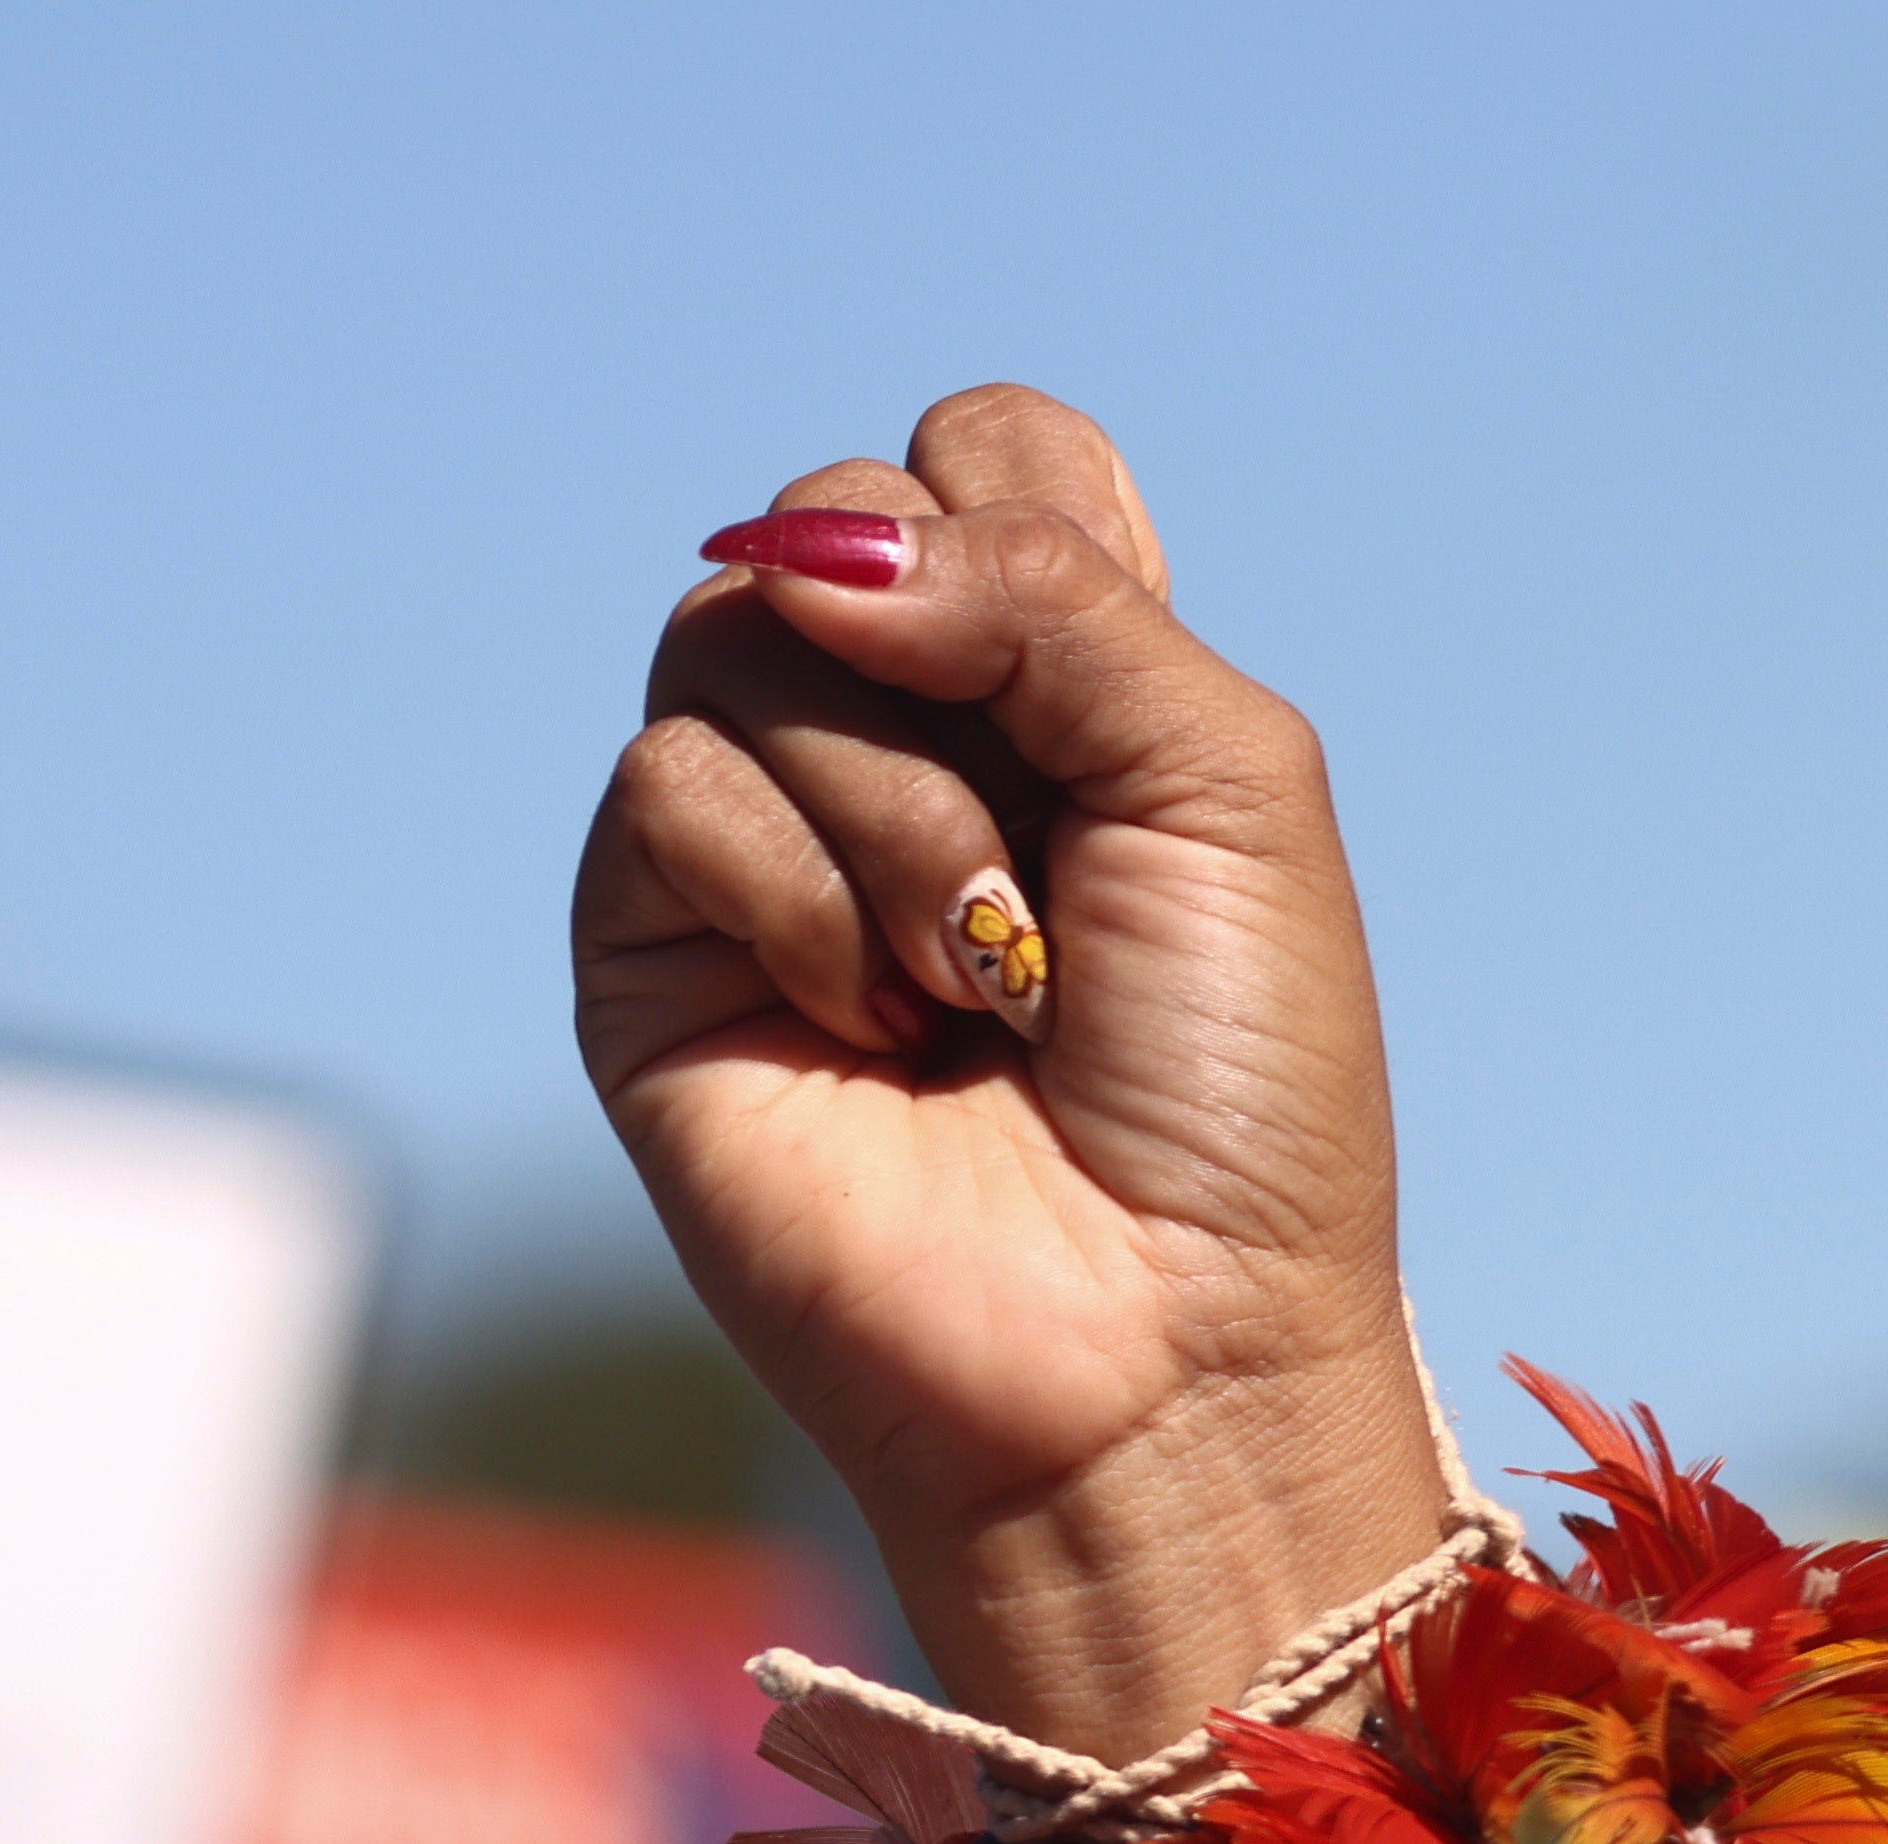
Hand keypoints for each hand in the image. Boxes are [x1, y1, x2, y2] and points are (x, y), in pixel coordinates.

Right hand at [574, 386, 1466, 1749]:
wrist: (1160, 1345)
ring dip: (898, 813)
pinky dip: (798, 898)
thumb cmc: (1235, 1094)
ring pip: (736, 636)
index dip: (1030, 539)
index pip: (979, 455)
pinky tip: (875, 1029)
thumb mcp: (1230, 782)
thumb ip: (1054, 590)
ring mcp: (764, 836)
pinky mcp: (651, 944)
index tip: (1115, 718)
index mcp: (1051, 685)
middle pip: (836, 517)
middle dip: (965, 680)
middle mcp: (897, 736)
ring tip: (981, 987)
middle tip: (1049, 875)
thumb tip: (824, 542)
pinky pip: (666, 786)